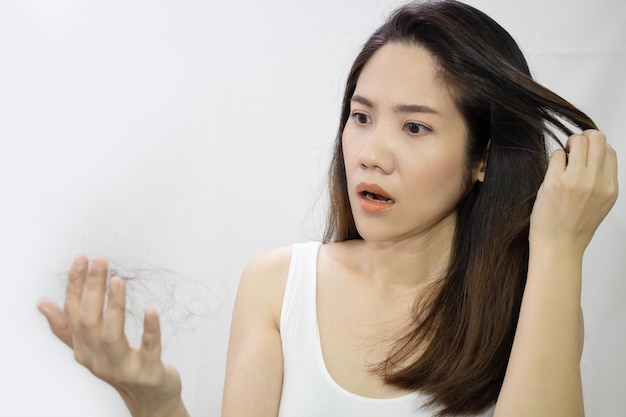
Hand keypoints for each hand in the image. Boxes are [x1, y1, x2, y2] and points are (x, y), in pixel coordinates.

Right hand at [38, 255, 183, 416]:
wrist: (150, 399)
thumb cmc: (122, 367)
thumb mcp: (92, 348)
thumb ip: (68, 327)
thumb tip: (42, 304)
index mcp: (83, 349)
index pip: (74, 313)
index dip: (76, 285)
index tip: (81, 258)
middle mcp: (98, 359)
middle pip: (89, 322)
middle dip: (93, 289)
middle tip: (100, 262)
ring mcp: (122, 367)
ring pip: (111, 336)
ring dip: (114, 306)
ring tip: (117, 281)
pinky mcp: (147, 372)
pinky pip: (148, 349)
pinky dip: (149, 329)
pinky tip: (151, 310)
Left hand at [529, 129, 617, 252]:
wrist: (558, 247)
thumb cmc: (574, 228)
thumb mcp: (600, 204)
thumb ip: (601, 181)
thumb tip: (594, 157)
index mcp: (610, 187)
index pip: (609, 151)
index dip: (596, 148)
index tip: (585, 155)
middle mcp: (596, 182)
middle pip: (596, 138)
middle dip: (583, 139)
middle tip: (573, 150)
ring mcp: (576, 180)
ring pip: (577, 140)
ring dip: (568, 145)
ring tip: (563, 158)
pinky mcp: (555, 182)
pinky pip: (556, 154)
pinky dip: (555, 158)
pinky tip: (553, 172)